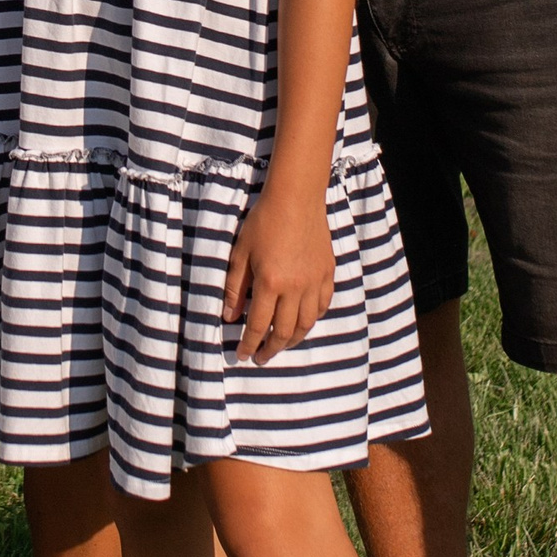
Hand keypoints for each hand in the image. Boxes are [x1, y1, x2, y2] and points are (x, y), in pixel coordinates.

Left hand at [223, 175, 336, 361]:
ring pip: (307, 323)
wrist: (296, 198)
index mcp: (270, 283)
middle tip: (261, 357)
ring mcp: (315, 282)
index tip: (242, 355)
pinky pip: (323, 305)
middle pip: (285, 332)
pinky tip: (304, 322)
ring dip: (294, 340)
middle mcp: (295, 288)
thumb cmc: (263, 222)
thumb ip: (234, 288)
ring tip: (282, 345)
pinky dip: (313, 319)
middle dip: (271, 349)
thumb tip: (230, 317)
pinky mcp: (327, 273)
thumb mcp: (240, 253)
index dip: (248, 344)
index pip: (258, 325)